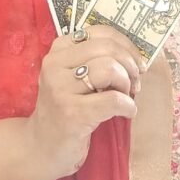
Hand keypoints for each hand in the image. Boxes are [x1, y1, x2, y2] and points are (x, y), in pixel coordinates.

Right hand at [29, 26, 140, 179]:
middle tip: (135, 83)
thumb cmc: (66, 108)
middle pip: (107, 49)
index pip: (100, 32)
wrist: (42, 146)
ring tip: (126, 98)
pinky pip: (113, 100)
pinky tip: (127, 113)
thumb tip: (135, 54)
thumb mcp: (73, 77)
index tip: (137, 62)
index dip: (126, 45)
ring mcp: (60, 89)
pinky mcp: (72, 113)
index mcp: (58, 50)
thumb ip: (95, 60)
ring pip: (109, 70)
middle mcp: (55, 65)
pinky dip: (128, 106)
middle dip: (130, 65)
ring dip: (127, 85)